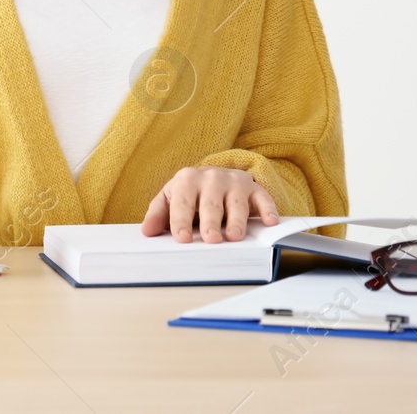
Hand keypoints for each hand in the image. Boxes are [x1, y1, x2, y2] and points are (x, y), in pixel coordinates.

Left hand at [141, 166, 278, 243]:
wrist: (216, 176)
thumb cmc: (191, 193)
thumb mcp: (171, 198)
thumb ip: (159, 214)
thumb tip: (147, 231)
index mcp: (187, 180)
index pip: (183, 202)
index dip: (180, 220)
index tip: (181, 238)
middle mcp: (211, 178)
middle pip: (210, 203)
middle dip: (210, 222)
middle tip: (211, 239)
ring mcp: (234, 182)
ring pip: (236, 203)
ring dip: (236, 220)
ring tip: (234, 236)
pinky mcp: (253, 188)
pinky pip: (262, 198)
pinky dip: (267, 209)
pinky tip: (270, 221)